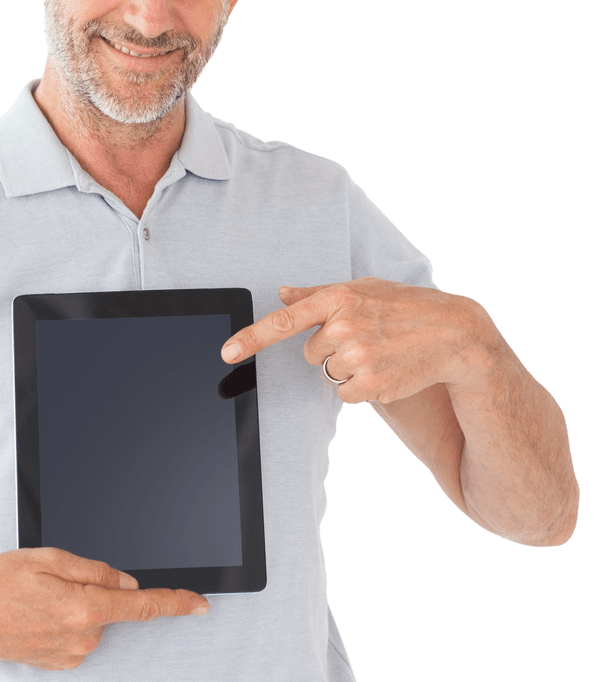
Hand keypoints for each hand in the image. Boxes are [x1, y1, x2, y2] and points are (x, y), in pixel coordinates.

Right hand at [0, 547, 208, 670]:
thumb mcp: (49, 559)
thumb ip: (94, 570)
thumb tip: (126, 582)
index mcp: (84, 608)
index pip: (143, 607)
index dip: (175, 603)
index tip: (200, 603)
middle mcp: (82, 638)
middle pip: (111, 607)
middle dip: (95, 589)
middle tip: (54, 578)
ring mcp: (70, 654)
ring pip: (93, 620)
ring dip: (77, 604)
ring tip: (37, 596)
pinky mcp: (58, 662)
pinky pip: (77, 634)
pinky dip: (65, 620)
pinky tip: (36, 613)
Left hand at [221, 277, 488, 404]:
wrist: (455, 333)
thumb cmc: (406, 307)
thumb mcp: (364, 288)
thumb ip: (318, 294)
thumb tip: (282, 292)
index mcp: (338, 298)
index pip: (285, 320)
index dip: (251, 338)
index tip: (227, 352)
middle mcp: (344, 326)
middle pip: (311, 354)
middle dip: (332, 350)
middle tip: (366, 338)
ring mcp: (359, 356)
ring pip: (329, 375)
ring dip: (349, 369)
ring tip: (381, 352)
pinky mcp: (372, 383)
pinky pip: (345, 394)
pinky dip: (362, 387)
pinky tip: (387, 369)